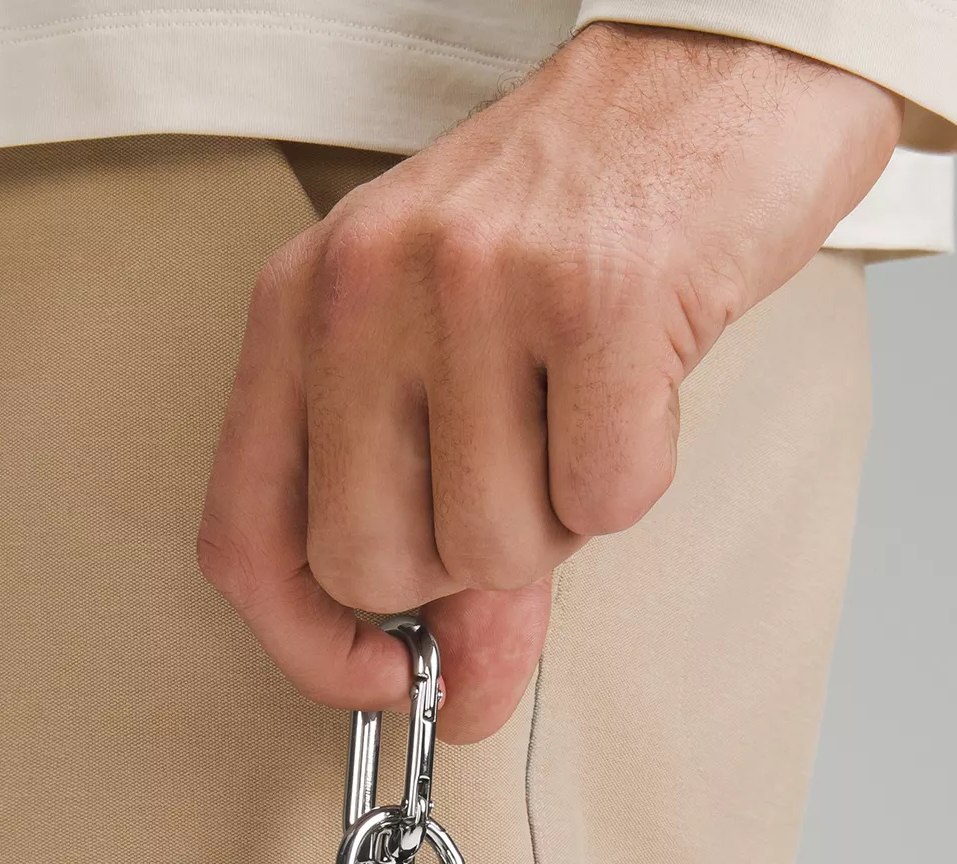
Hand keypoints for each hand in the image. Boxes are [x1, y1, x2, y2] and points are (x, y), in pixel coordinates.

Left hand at [198, 24, 899, 739]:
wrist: (712, 70)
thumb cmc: (576, 218)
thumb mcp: (461, 363)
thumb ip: (445, 539)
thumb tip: (460, 700)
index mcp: (303, 305)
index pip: (244, 538)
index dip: (307, 646)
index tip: (381, 679)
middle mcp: (365, 291)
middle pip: (371, 565)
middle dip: (462, 566)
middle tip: (519, 475)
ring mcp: (473, 289)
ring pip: (495, 545)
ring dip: (561, 512)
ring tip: (583, 400)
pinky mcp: (594, 297)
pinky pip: (603, 499)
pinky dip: (638, 471)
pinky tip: (639, 380)